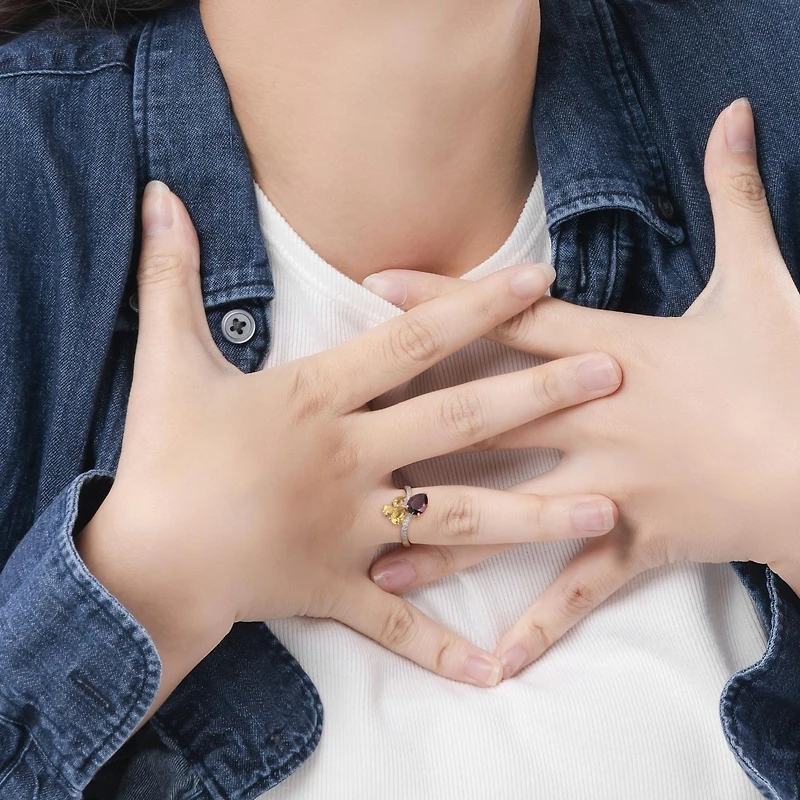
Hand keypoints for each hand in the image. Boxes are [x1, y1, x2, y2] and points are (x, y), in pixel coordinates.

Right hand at [76, 180, 621, 713]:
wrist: (144, 561)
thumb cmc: (163, 459)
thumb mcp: (165, 361)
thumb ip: (169, 277)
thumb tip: (156, 194)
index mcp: (317, 401)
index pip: (412, 344)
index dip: (477, 307)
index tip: (541, 281)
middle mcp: (350, 461)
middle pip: (459, 422)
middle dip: (538, 395)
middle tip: (611, 375)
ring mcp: (352, 530)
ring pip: (458, 519)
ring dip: (533, 515)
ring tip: (604, 510)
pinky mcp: (339, 588)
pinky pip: (399, 625)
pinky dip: (443, 649)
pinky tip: (498, 671)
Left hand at [367, 98, 799, 677]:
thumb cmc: (792, 370)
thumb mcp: (761, 280)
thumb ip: (736, 197)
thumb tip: (742, 117)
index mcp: (610, 356)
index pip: (506, 323)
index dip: (440, 301)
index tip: (375, 287)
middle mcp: (590, 422)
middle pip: (482, 422)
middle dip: (411, 426)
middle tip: (334, 439)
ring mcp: (605, 489)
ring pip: (507, 514)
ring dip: (441, 539)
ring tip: (377, 563)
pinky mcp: (634, 545)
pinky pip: (579, 592)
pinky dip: (540, 627)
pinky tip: (492, 666)